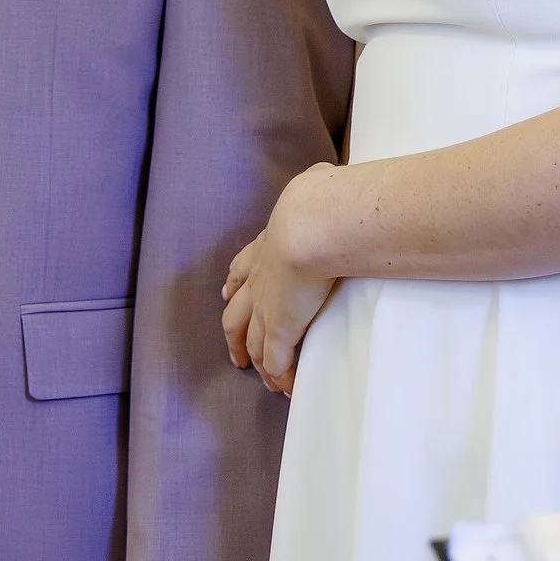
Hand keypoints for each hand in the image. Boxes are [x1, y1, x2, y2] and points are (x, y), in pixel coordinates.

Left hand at [221, 162, 342, 393]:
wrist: (314, 225)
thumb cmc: (322, 202)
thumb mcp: (316, 187)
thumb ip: (320, 183)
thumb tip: (329, 173)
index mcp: (269, 245)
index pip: (244, 268)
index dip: (236, 283)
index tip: (230, 292)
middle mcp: (261, 279)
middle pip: (236, 312)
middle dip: (234, 333)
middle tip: (235, 349)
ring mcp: (267, 307)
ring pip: (251, 341)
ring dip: (254, 358)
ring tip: (258, 374)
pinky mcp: (282, 330)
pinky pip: (277, 361)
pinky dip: (279, 374)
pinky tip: (285, 388)